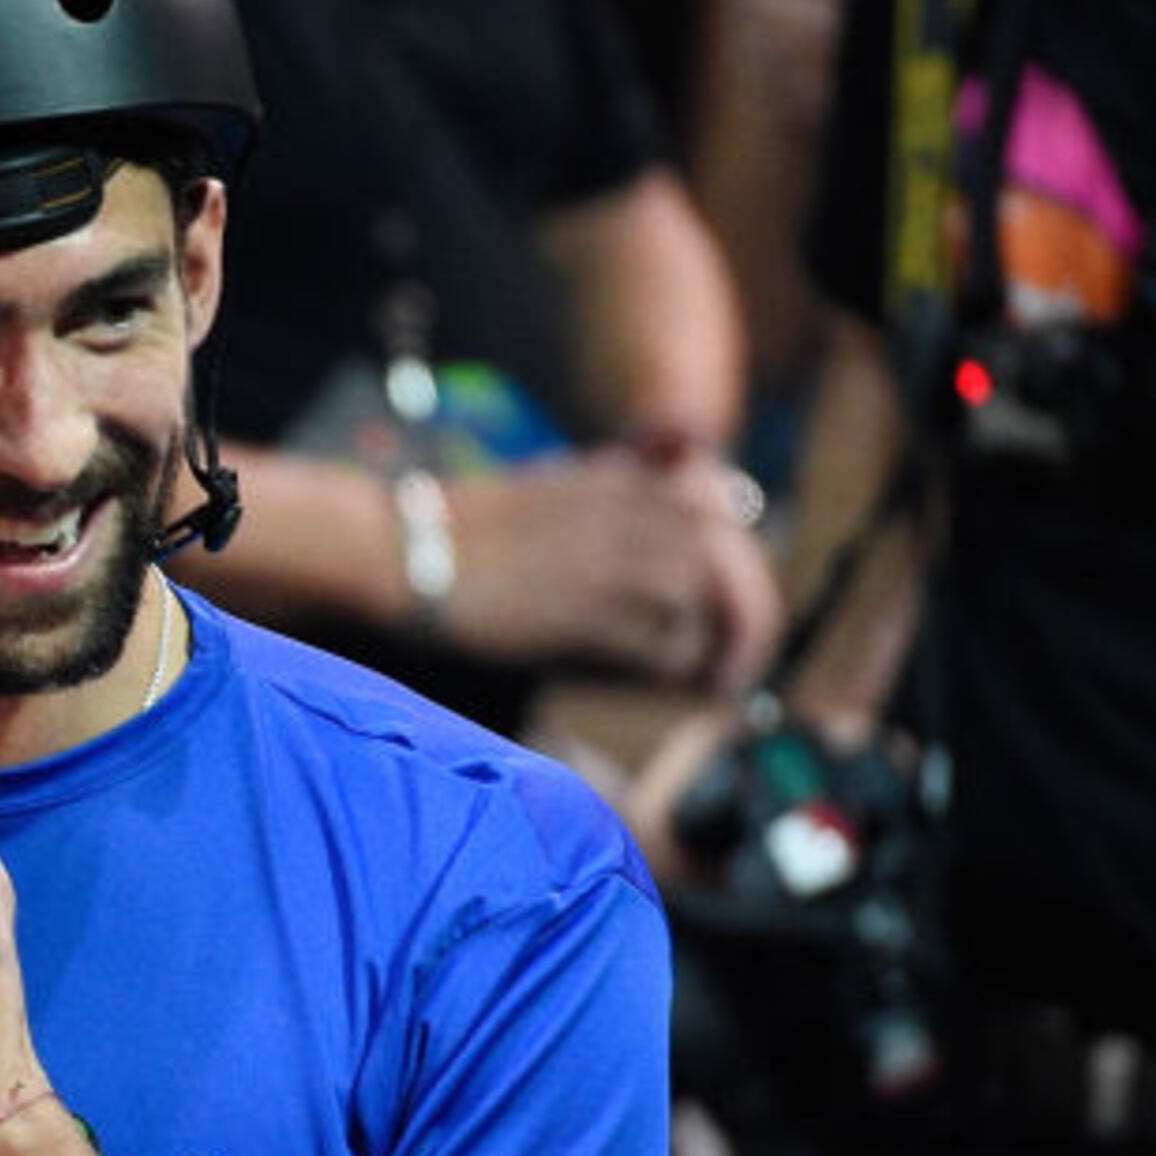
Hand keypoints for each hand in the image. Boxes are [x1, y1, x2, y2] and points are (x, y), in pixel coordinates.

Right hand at [436, 449, 781, 689]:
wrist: (410, 549)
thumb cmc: (475, 526)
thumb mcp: (559, 484)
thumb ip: (621, 490)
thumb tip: (673, 523)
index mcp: (627, 479)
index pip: (723, 513)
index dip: (738, 565)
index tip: (732, 607)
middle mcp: (632, 514)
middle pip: (729, 563)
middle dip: (745, 616)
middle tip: (736, 664)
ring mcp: (613, 562)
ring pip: (704, 605)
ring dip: (708, 642)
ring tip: (702, 675)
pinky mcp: (589, 612)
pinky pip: (666, 646)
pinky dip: (673, 667)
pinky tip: (660, 677)